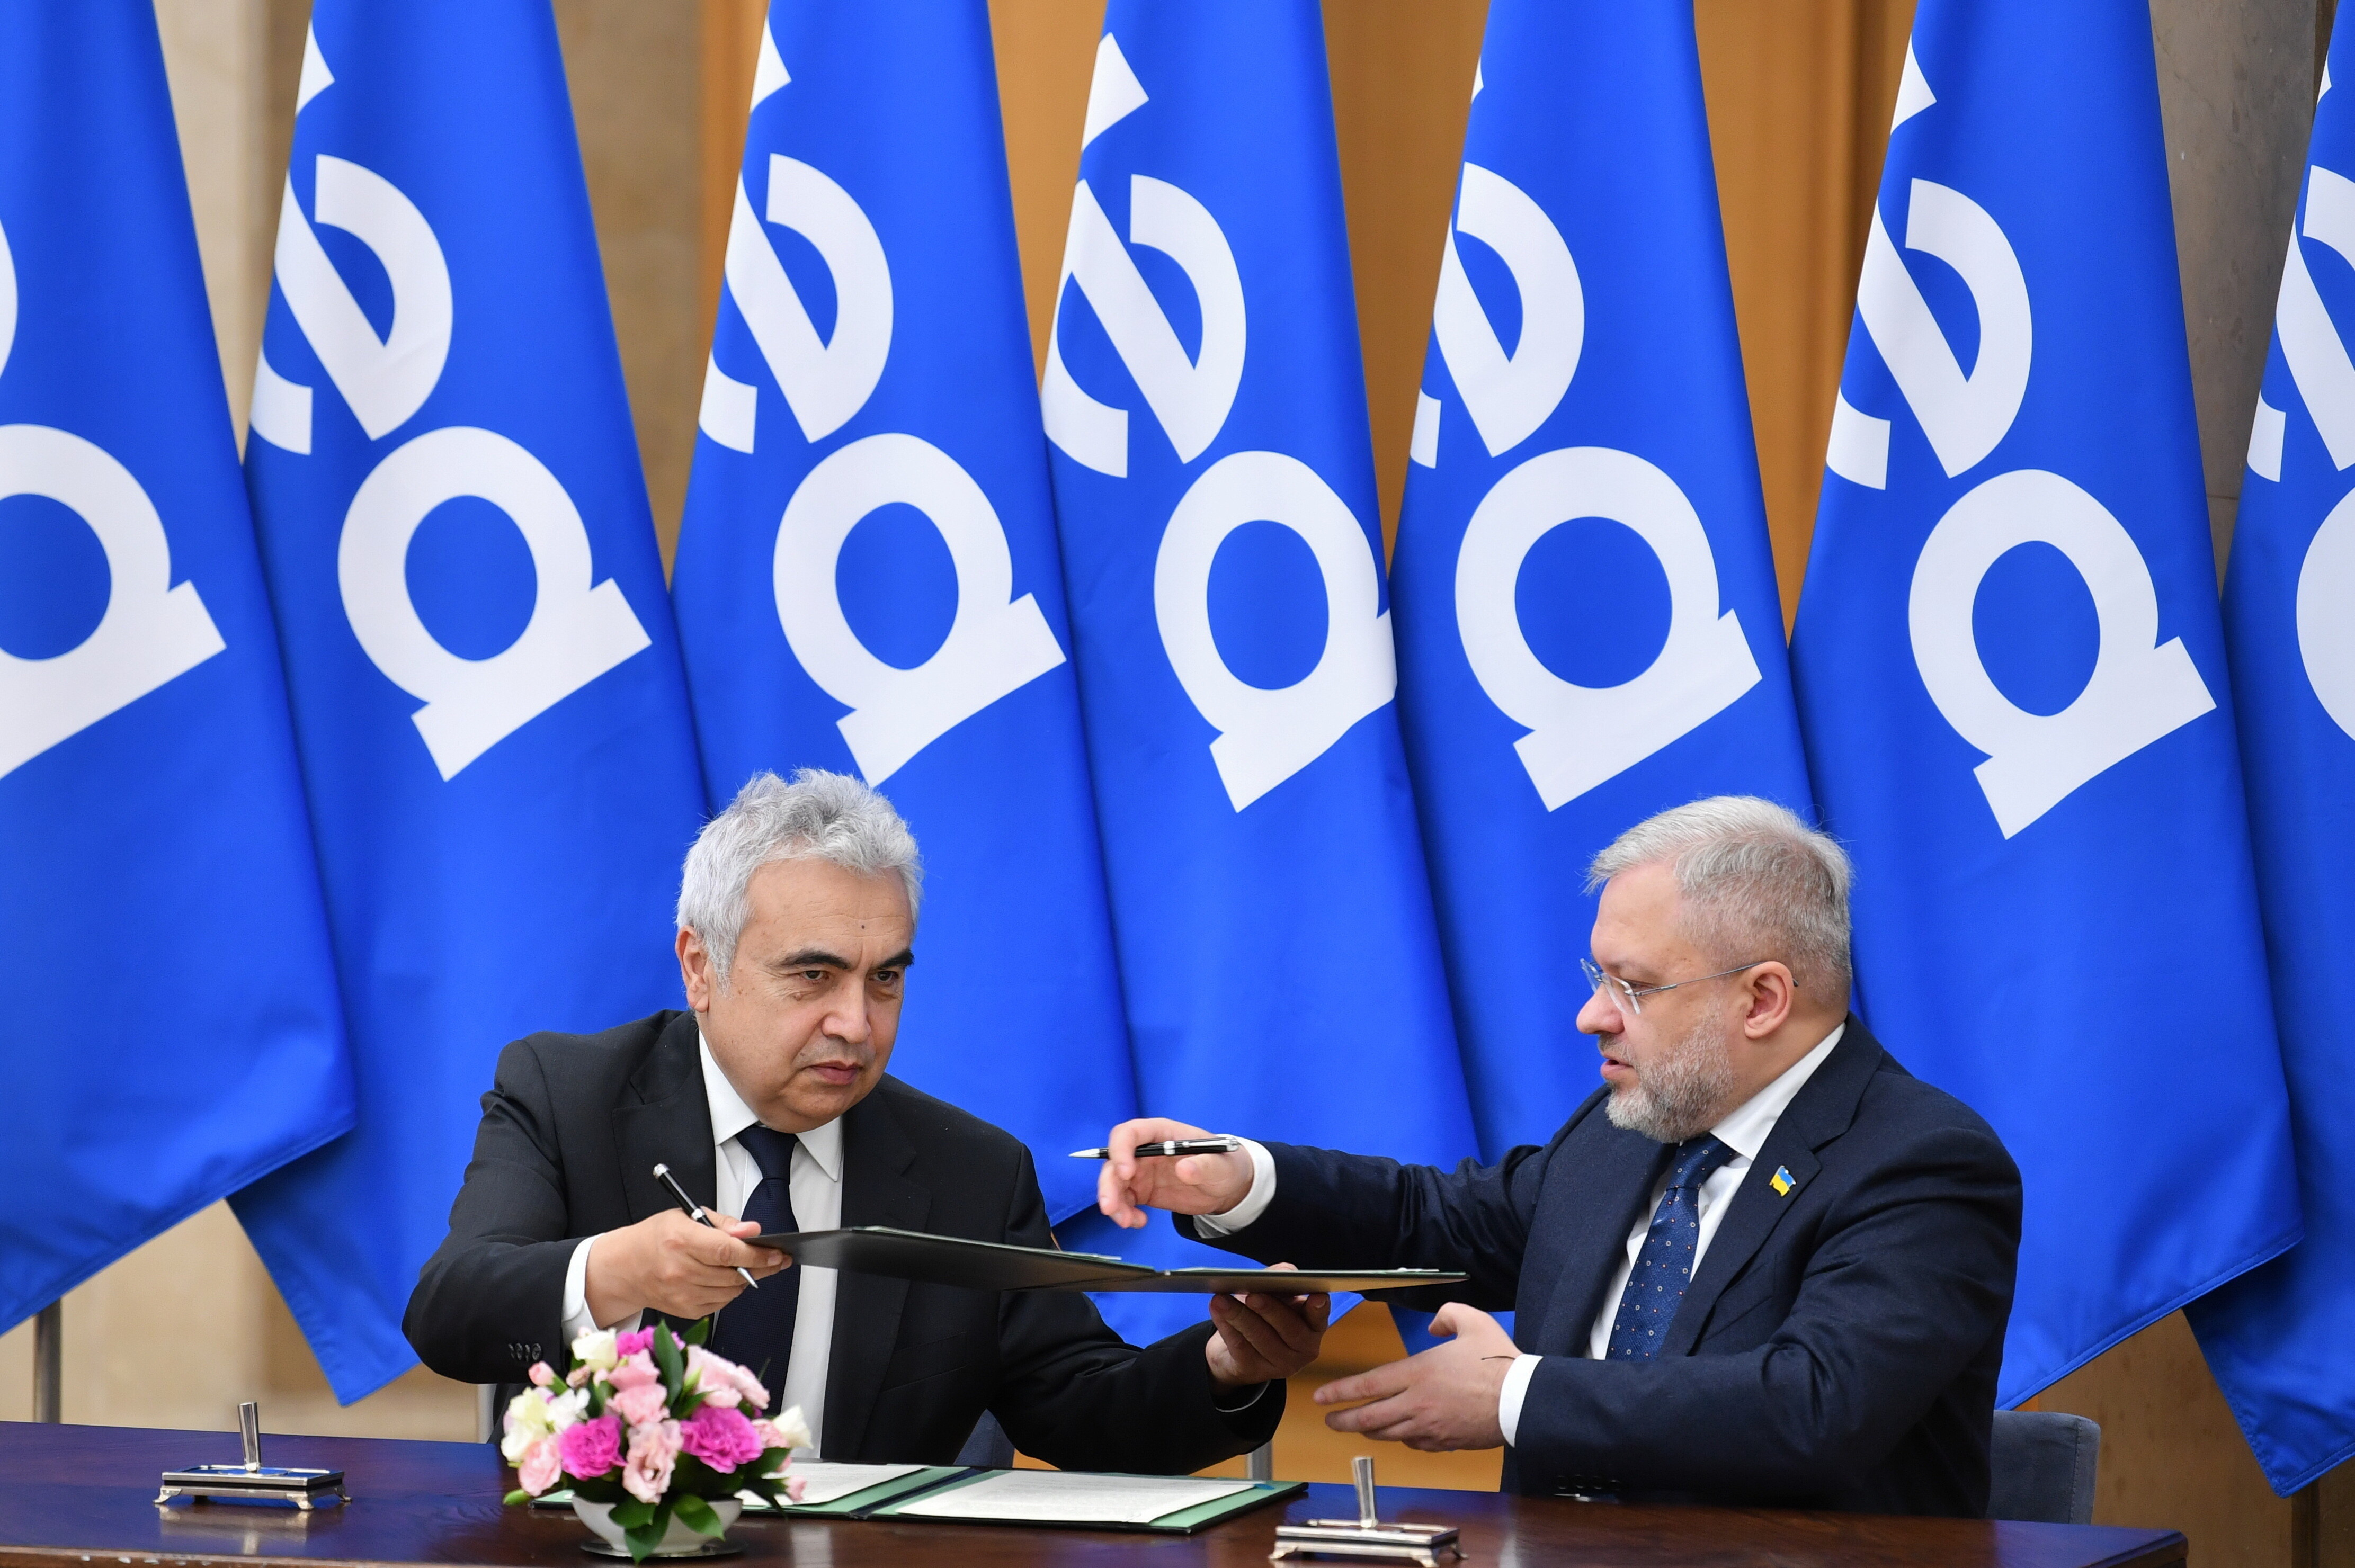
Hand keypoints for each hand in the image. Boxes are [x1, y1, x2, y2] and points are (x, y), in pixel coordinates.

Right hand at [583, 1209, 788, 1325]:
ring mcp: (682, 1294)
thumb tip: (752, 1231)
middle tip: (776, 1259)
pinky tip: (727, 1279)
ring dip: (747, 1279)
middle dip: (761, 1267)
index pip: (727, 1251)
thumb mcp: (686, 1216)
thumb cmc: (656, 1238)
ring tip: (752, 1266)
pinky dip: (730, 1291)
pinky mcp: (685, 1310)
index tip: (776, 1252)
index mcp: (681, 1241)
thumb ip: (723, 1224)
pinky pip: (721, 1303)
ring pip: (731, 1291)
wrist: (625, 1268)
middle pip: (733, 1274)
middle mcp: (680, 1270)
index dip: (756, 1254)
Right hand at [1096, 1117, 1254, 1229]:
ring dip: (1113, 1202)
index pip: (1130, 1133)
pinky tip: (1139, 1222)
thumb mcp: (1222, 1165)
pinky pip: (1124, 1201)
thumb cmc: (1225, 1165)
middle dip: (1108, 1183)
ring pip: (1114, 1183)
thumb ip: (1205, 1165)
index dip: (1121, 1150)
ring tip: (1126, 1222)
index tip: (1126, 1173)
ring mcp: (1142, 1171)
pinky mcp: (1143, 1191)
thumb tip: (1184, 1168)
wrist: (1227, 1187)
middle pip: (1114, 1160)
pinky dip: (1124, 1213)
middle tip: (1111, 1207)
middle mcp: (1146, 1150)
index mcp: (1162, 1134)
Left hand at [1204, 1264, 1330, 1386]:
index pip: (1319, 1318)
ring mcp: (1280, 1364)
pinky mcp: (1255, 1370)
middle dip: (1270, 1310)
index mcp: (1313, 1327)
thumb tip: (1284, 1272)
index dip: (1319, 1309)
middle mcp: (1303, 1349)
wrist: (1238, 1347)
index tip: (1316, 1296)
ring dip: (1240, 1316)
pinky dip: (1227, 1326)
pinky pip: (1240, 1347)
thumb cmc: (1264, 1313)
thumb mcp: (1275, 1294)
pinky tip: (1217, 1311)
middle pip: (1290, 1330)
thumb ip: (1282, 1279)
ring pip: (1261, 1338)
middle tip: (1252, 1295)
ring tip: (1222, 1299)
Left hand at [1314, 1303, 1515, 1450]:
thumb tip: (1434, 1326)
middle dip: (1343, 1420)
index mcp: (1418, 1373)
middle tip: (1329, 1420)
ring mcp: (1430, 1427)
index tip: (1320, 1397)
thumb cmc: (1497, 1360)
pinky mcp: (1445, 1442)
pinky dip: (1401, 1438)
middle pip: (1369, 1418)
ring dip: (1369, 1431)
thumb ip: (1446, 1315)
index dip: (1340, 1392)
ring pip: (1388, 1434)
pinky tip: (1399, 1433)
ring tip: (1358, 1426)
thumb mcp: (1472, 1321)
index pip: (1367, 1386)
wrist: (1521, 1400)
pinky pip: (1414, 1443)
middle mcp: (1417, 1404)